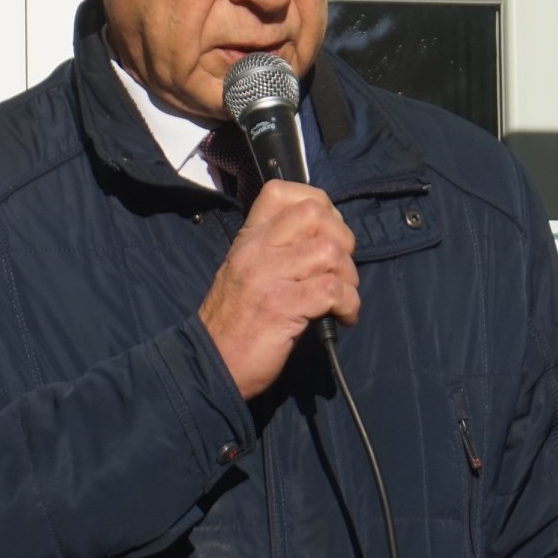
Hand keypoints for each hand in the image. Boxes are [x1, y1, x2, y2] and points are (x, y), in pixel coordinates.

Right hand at [198, 182, 359, 396]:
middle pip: (314, 213)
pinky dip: (349, 304)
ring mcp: (267, 277)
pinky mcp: (281, 307)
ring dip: (348, 276)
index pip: (281, 192)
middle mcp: (256, 250)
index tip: (328, 233)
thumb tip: (328, 237)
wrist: (208, 365)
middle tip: (340, 270)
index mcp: (248, 239)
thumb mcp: (248, 273)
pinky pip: (332, 290)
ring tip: (342, 298)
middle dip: (342, 239)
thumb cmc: (236, 323)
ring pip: (329, 251)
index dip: (319, 204)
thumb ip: (279, 250)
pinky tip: (343, 318)